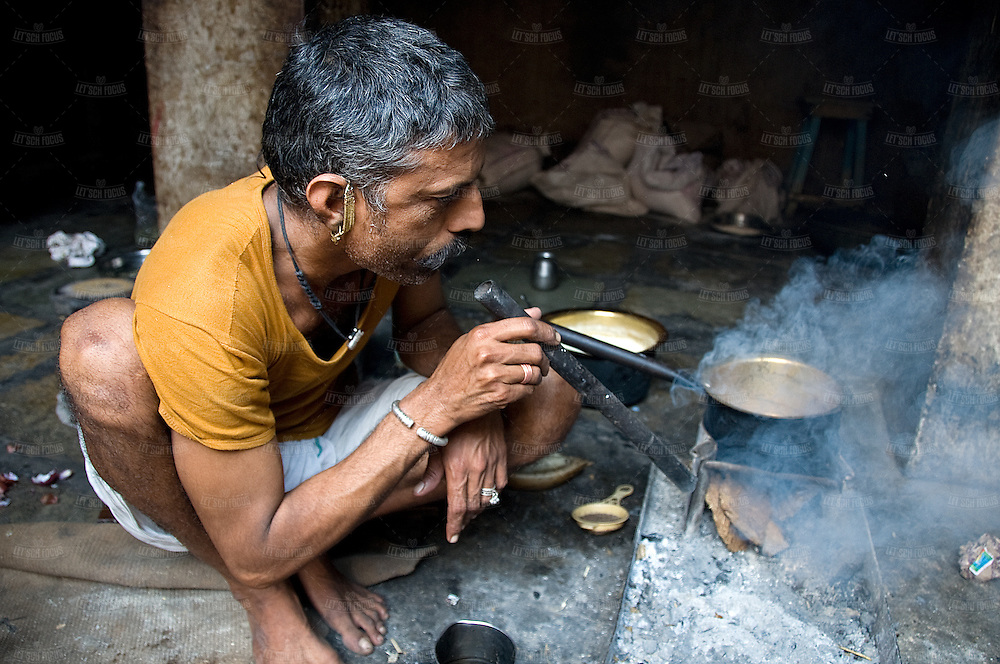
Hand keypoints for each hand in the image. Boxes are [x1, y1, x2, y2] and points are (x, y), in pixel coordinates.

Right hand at [411, 308, 558, 432]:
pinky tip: (516, 386)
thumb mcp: (472, 339)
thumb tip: (534, 313)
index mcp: (482, 335)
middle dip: (544, 357)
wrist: (441, 399)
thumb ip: (504, 326)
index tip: (553, 336)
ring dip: (536, 375)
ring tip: (527, 375)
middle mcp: (488, 354)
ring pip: (534, 372)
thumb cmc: (455, 369)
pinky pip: (527, 390)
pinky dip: (527, 389)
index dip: (546, 330)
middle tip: (542, 360)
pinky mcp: (499, 395)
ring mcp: (494, 376)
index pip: (525, 326)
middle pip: (534, 351)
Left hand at [413, 411, 506, 542]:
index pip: (458, 507)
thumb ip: (431, 472)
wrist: (477, 401)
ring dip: (478, 510)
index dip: (455, 525)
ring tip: (470, 515)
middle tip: (458, 528)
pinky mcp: (502, 456)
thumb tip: (420, 492)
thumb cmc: (454, 421)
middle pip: (472, 506)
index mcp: (458, 469)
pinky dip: (494, 493)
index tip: (452, 536)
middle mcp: (477, 469)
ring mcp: (492, 463)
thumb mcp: (436, 445)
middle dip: (465, 520)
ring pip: (488, 497)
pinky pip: (501, 483)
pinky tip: (487, 496)